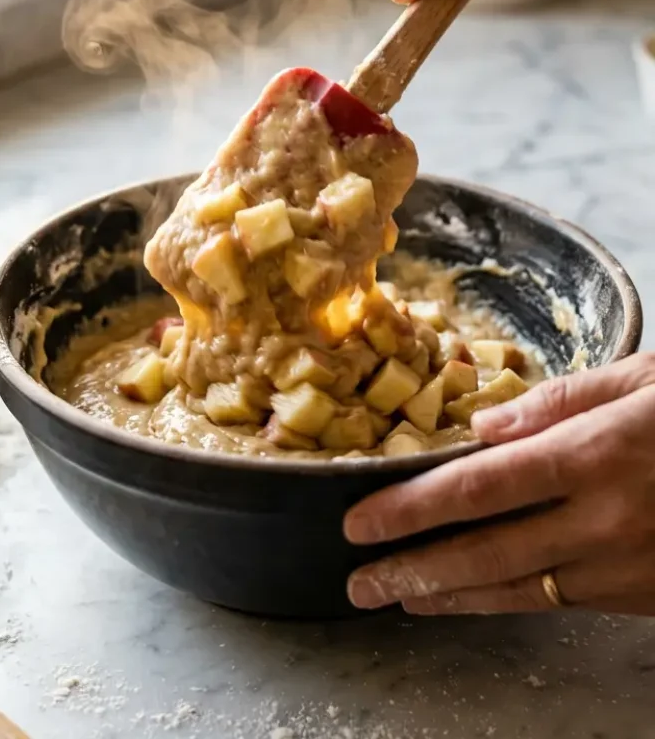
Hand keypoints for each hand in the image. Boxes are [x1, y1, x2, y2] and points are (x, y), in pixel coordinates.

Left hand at [344, 353, 654, 615]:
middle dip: (412, 568)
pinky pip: (558, 601)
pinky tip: (468, 598)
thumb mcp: (642, 379)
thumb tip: (483, 427)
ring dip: (448, 596)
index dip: (411, 507)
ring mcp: (624, 564)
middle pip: (485, 551)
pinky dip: (503, 601)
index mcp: (594, 454)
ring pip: (517, 589)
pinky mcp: (641, 594)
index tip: (360, 521)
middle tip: (355, 581)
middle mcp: (603, 518)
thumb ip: (559, 401)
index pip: (478, 487)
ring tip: (394, 598)